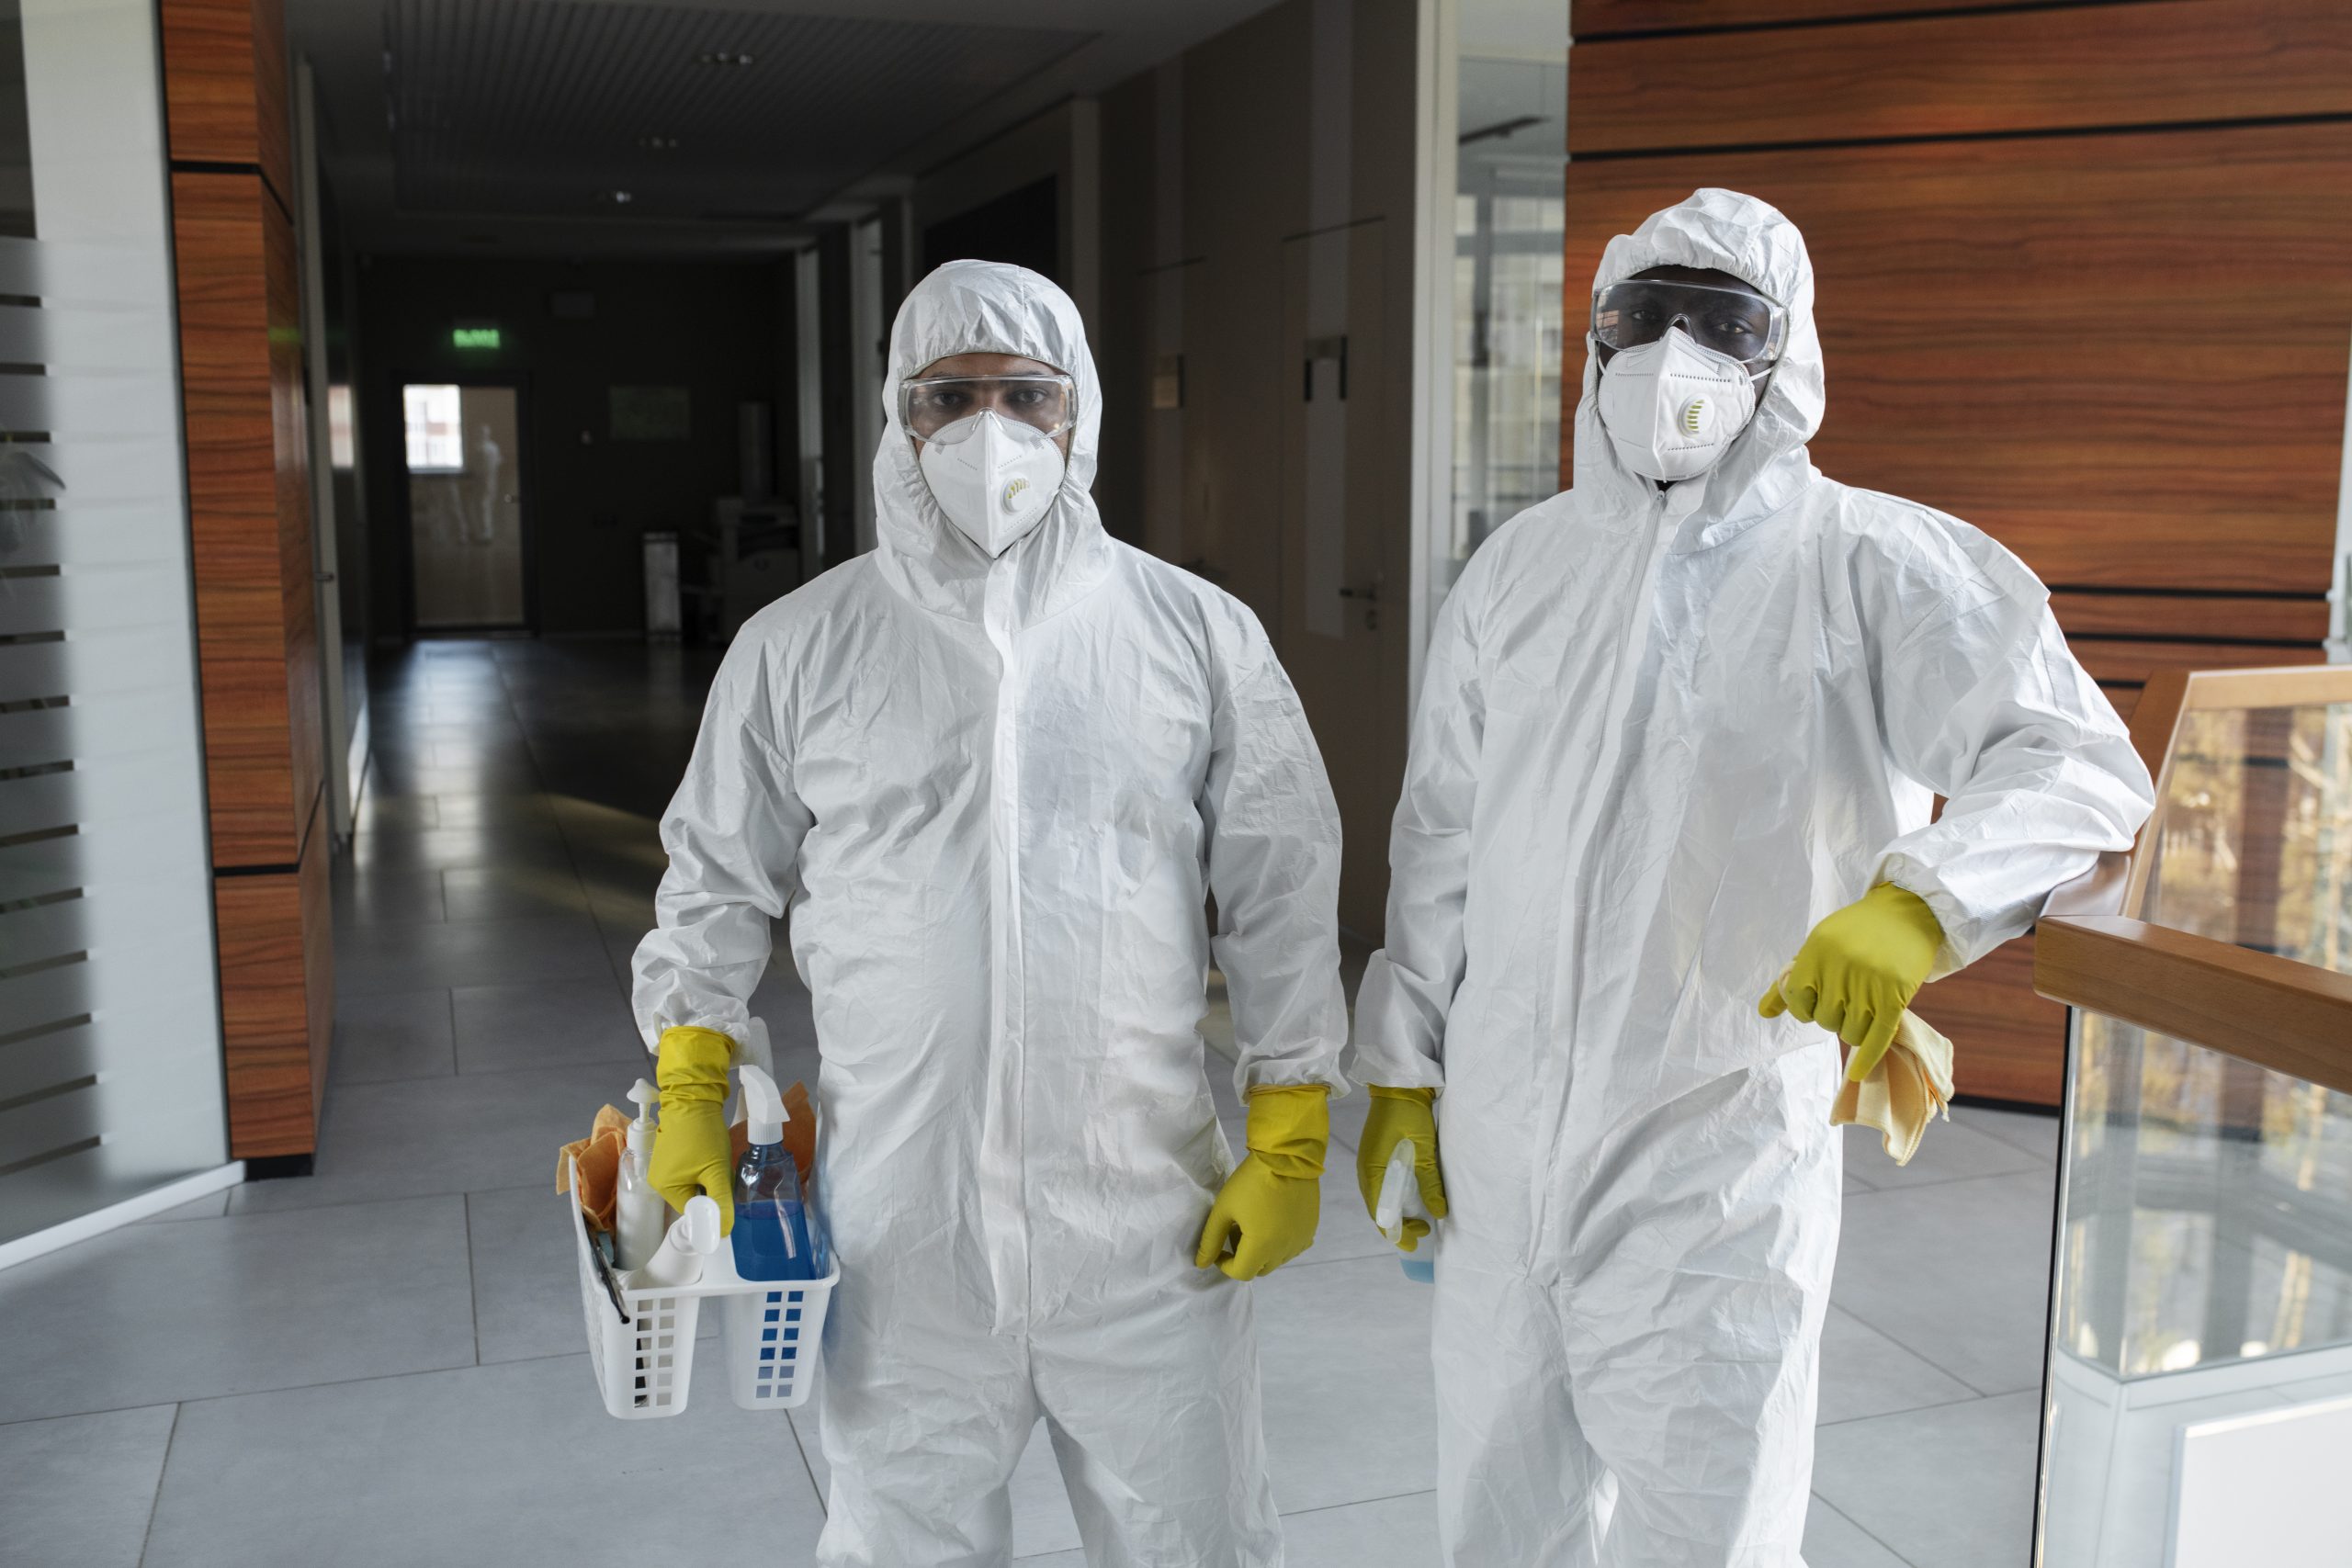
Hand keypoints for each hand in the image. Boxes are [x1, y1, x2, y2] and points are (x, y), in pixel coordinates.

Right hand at [650, 1026, 736, 1232]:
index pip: (692, 1210)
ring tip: (719, 1162)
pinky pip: (691, 1170)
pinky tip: (712, 1154)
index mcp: (664, 1188)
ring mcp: (664, 1165)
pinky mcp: (672, 1153)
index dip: (712, 1207)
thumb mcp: (716, 1170)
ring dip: (710, 1177)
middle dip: (712, 1190)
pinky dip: (704, 1166)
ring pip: (695, 1183)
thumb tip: (725, 1231)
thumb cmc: (702, 1135)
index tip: (728, 1199)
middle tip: (725, 1175)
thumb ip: (721, 1201)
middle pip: (693, 1197)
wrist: (694, 1097)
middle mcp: (659, 1180)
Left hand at [1195, 1084, 1327, 1280]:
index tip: (1218, 1247)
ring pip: (1277, 1259)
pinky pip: (1293, 1247)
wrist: (1287, 1156)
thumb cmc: (1250, 1181)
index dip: (1224, 1263)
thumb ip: (1211, 1239)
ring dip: (1262, 1251)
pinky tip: (1274, 1221)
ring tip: (1254, 1224)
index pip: (1240, 1272)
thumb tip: (1201, 1264)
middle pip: (1259, 1268)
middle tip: (1235, 1231)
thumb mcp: (1224, 1209)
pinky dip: (1281, 1243)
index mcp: (1261, 1247)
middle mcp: (1284, 1250)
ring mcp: (1300, 1240)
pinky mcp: (1310, 1229)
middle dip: (1243, 1257)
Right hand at [1355, 1086, 1446, 1250]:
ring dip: (1395, 1213)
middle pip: (1377, 1210)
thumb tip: (1439, 1213)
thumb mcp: (1424, 1150)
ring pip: (1378, 1199)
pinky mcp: (1374, 1156)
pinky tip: (1408, 1199)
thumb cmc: (1410, 1116)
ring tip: (1418, 1220)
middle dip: (1397, 1226)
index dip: (1397, 1232)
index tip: (1415, 1243)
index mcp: (1372, 1172)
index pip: (1381, 1214)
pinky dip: (1393, 1199)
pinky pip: (1380, 1187)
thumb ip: (1430, 1182)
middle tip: (1423, 1232)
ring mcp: (1367, 1163)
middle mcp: (1365, 1172)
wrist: (1399, 1086)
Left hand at [1759, 883, 1942, 1083]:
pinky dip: (1867, 1058)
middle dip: (1833, 1017)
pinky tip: (1858, 1073)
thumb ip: (1790, 980)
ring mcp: (1869, 982)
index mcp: (1815, 951)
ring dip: (1853, 1029)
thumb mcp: (1818, 946)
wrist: (1907, 912)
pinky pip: (1877, 1037)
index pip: (1796, 1001)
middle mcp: (1840, 967)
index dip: (1805, 1009)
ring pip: (1850, 1032)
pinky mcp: (1895, 995)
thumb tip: (1763, 1013)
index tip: (1817, 1003)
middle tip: (1847, 1001)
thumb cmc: (1856, 932)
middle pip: (1825, 1021)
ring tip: (1862, 1011)